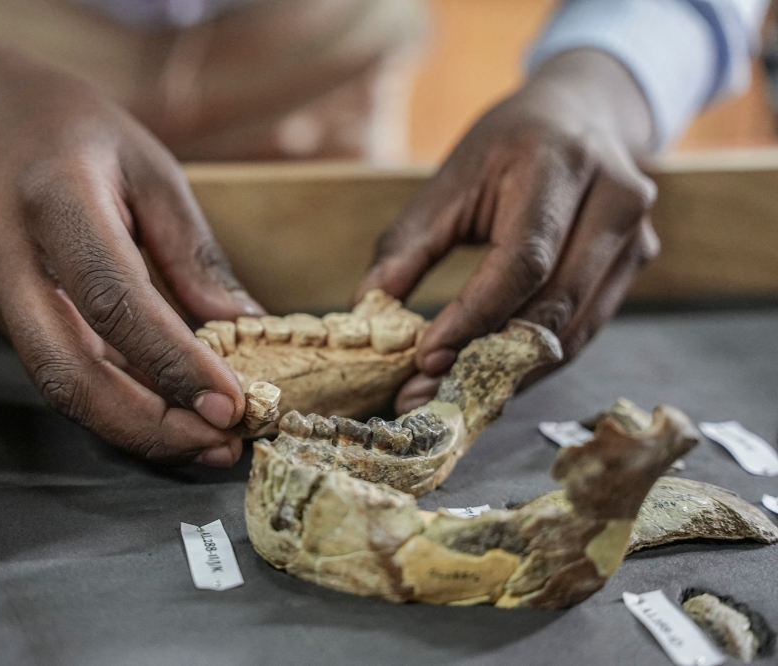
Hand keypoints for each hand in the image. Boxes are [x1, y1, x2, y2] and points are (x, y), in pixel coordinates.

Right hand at [0, 28, 263, 465]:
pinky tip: (167, 413)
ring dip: (134, 427)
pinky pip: (59, 370)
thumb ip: (192, 250)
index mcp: (55, 199)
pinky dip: (115, 401)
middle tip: (219, 445)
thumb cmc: (75, 130)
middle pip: (69, 369)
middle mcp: (9, 257)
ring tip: (206, 444)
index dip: (172, 362)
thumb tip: (243, 325)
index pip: (114, 298)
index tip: (231, 405)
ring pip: (59, 384)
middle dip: (148, 425)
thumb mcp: (150, 166)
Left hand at [357, 49, 660, 412]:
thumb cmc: (507, 145)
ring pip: (574, 329)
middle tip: (428, 395)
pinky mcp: (637, 263)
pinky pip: (585, 329)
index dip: (475, 315)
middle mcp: (614, 199)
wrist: (582, 111)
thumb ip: (408, 243)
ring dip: (512, 372)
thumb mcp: (451, 178)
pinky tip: (491, 380)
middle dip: (487, 358)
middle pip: (554, 302)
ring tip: (453, 397)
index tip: (427, 356)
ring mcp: (637, 234)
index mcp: (561, 164)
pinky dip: (536, 361)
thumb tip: (366, 307)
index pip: (522, 259)